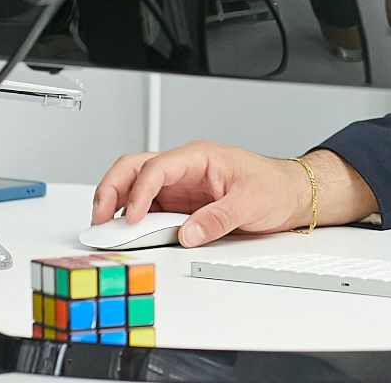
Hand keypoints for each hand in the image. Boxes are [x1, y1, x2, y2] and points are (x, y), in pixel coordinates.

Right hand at [91, 141, 308, 247]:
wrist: (290, 193)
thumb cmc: (274, 186)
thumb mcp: (250, 203)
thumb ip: (217, 218)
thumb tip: (188, 233)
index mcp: (199, 157)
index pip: (157, 167)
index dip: (139, 192)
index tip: (132, 218)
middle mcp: (185, 168)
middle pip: (134, 168)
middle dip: (111, 189)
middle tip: (100, 218)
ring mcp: (180, 186)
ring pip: (136, 186)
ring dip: (117, 203)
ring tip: (105, 227)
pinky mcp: (181, 204)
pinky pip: (149, 207)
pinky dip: (133, 218)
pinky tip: (126, 233)